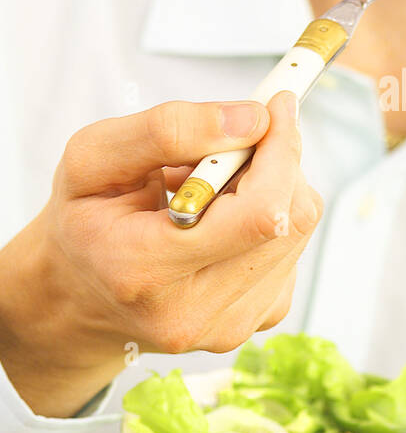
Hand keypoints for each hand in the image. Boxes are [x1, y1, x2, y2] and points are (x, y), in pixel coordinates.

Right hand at [0, 92, 321, 416]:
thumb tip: (251, 119)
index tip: (274, 107)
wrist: (81, 296)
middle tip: (243, 135)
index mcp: (142, 270)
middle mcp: (192, 312)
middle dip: (277, 160)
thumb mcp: (92, 158)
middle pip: (286, 218)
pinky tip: (226, 218)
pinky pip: (293, 249)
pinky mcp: (258, 321)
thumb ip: (166, 131)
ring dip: (273, 187)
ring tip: (216, 186)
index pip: (257, 213)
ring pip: (297, 229)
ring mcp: (230, 325)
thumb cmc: (85, 221)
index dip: (278, 152)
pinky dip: (271, 216)